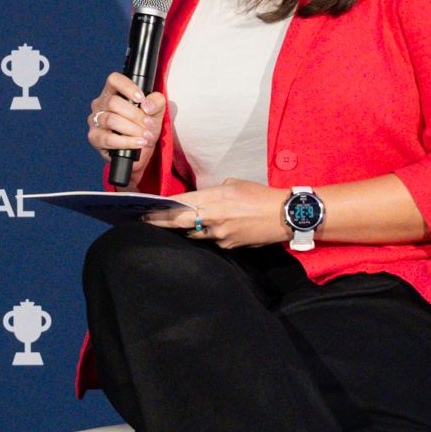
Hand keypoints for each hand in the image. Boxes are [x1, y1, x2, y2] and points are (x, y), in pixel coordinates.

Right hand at [85, 71, 162, 165]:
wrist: (141, 150)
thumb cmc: (144, 126)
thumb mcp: (156, 112)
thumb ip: (156, 102)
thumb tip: (147, 106)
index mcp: (113, 92)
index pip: (114, 80)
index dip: (127, 87)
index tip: (141, 98)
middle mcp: (100, 104)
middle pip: (113, 102)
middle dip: (135, 115)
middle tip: (149, 123)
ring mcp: (95, 121)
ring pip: (110, 120)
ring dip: (132, 129)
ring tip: (146, 136)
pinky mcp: (94, 138)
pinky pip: (108, 139)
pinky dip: (126, 142)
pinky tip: (138, 143)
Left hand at [145, 182, 287, 248]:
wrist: (284, 215)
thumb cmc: (260, 195)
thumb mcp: (233, 184)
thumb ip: (212, 192)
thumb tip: (201, 199)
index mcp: (214, 198)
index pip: (179, 205)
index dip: (160, 208)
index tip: (147, 210)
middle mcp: (213, 218)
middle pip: (178, 223)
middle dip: (161, 223)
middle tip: (146, 221)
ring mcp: (220, 235)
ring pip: (194, 234)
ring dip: (187, 230)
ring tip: (179, 225)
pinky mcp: (228, 246)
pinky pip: (211, 241)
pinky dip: (208, 235)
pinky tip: (213, 230)